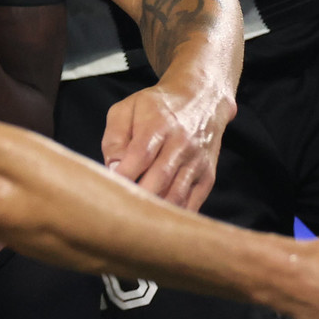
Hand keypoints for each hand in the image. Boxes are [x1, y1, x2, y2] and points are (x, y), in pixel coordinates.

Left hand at [101, 78, 234, 210]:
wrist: (201, 99)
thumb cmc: (155, 107)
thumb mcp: (126, 109)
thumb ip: (114, 138)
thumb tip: (113, 168)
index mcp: (159, 124)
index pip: (140, 155)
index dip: (124, 175)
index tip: (110, 188)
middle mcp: (182, 144)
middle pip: (159, 178)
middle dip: (138, 196)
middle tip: (119, 207)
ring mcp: (197, 162)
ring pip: (177, 195)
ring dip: (155, 209)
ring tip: (135, 216)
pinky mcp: (208, 176)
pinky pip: (192, 203)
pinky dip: (174, 214)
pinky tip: (158, 219)